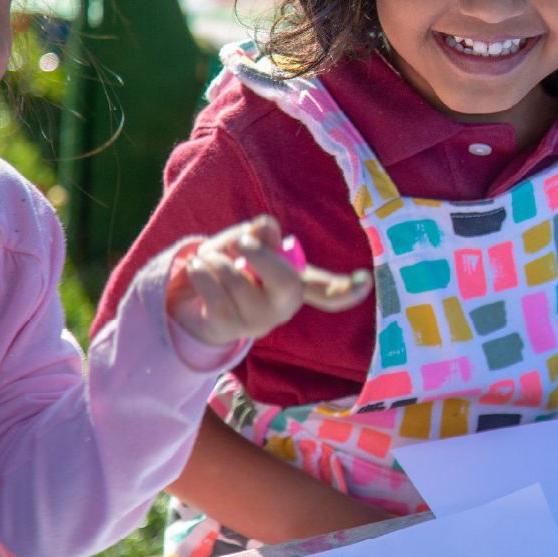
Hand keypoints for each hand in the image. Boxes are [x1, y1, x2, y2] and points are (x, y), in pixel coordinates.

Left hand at [166, 215, 371, 345]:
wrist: (192, 301)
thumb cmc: (232, 267)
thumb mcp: (247, 243)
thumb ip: (260, 235)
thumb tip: (264, 228)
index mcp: (296, 284)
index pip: (327, 290)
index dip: (347, 288)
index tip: (365, 282)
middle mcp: (283, 307)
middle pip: (287, 284)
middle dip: (262, 257)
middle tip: (242, 241)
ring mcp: (257, 322)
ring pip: (240, 282)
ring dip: (218, 260)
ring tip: (209, 257)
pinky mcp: (228, 328)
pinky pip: (213, 293)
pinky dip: (201, 272)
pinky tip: (199, 269)